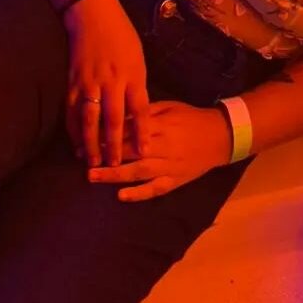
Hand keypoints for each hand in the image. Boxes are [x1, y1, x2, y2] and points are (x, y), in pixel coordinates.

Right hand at [64, 0, 151, 167]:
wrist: (94, 16)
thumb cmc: (122, 37)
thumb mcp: (138, 59)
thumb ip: (137, 86)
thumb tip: (136, 113)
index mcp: (132, 74)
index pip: (140, 109)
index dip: (142, 132)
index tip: (145, 152)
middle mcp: (112, 81)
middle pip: (114, 119)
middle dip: (115, 145)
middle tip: (115, 166)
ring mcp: (90, 83)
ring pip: (90, 119)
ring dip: (91, 143)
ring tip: (94, 162)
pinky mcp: (73, 82)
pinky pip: (72, 111)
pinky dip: (73, 130)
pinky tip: (76, 144)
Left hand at [87, 100, 233, 201]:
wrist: (220, 135)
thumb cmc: (192, 117)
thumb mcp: (171, 106)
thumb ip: (147, 112)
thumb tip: (123, 116)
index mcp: (161, 124)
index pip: (129, 128)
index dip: (108, 132)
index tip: (88, 135)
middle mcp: (162, 146)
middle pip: (129, 150)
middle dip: (105, 153)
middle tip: (82, 157)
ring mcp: (169, 165)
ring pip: (138, 171)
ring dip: (114, 175)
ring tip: (92, 177)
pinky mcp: (175, 180)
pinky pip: (155, 189)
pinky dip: (138, 194)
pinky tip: (121, 196)